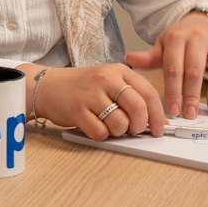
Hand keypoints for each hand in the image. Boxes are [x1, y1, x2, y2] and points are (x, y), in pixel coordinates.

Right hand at [25, 63, 167, 140]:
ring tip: (109, 125)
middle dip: (140, 126)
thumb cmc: (82, 87)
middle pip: (138, 109)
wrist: (47, 86)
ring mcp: (90, 94)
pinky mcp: (77, 110)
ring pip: (120, 124)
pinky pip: (100, 133)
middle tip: (133, 130)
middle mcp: (106, 80)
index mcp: (118, 71)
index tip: (160, 128)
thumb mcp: (108, 80)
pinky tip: (94, 127)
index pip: (149, 93)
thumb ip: (131, 94)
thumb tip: (154, 119)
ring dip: (118, 132)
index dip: (158, 115)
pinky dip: (101, 135)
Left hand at [125, 12, 207, 117]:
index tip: (173, 110)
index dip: (173, 91)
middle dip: (191, 95)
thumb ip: (150, 57)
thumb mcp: (165, 44)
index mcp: (178, 37)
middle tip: (190, 114)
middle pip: (195, 70)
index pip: (174, 68)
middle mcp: (199, 37)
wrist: (207, 20)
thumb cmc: (183, 38)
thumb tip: (129, 59)